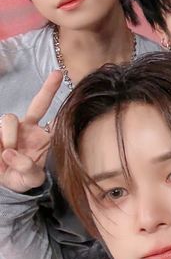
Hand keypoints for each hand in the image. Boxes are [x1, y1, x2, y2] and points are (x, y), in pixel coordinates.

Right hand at [0, 71, 62, 192]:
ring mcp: (13, 128)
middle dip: (48, 88)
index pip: (58, 120)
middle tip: (57, 74)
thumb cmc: (22, 178)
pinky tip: (0, 155)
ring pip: (9, 119)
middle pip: (38, 103)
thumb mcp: (30, 179)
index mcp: (44, 138)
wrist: (4, 185)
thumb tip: (10, 153)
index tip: (76, 89)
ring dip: (9, 136)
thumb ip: (27, 169)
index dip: (69, 109)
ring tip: (7, 153)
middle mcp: (30, 128)